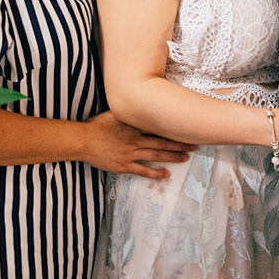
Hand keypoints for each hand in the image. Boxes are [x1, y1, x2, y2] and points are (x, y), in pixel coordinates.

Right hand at [77, 111, 193, 179]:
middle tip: (195, 144)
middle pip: (162, 141)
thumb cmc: (97, 126)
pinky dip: (155, 173)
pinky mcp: (125, 165)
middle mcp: (136, 140)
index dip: (174, 128)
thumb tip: (140, 103)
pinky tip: (166, 174)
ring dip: (172, 156)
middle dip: (180, 143)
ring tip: (186, 157)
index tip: (187, 127)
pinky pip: (143, 171)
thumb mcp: (115, 113)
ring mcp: (131, 154)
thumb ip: (129, 112)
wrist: (83, 140)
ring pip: (156, 155)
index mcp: (134, 126)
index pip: (159, 126)